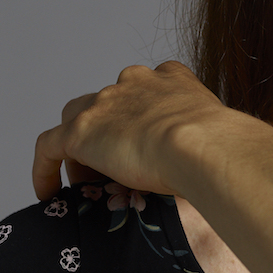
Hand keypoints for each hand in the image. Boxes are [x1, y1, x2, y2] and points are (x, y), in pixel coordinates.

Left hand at [32, 61, 223, 199]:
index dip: (143, 114)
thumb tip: (227, 171)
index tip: (147, 139)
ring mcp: (105, 103)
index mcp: (171, 78)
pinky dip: (45, 169)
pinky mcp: (80, 131)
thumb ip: (213, 144)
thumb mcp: (222, 137)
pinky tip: (48, 194)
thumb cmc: (223, 147)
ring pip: (77, 121)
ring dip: (81, 148)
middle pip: (107, 103)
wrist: (202, 145)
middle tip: (118, 167)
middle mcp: (135, 82)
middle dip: (109, 130)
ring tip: (87, 183)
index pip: (148, 88)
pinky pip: (49, 147)